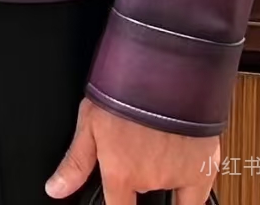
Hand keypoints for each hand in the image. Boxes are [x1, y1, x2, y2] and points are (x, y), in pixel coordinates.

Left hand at [46, 97, 218, 203]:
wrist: (168, 68)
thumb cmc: (126, 86)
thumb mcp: (90, 119)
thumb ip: (76, 162)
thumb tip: (56, 189)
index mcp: (121, 173)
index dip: (118, 202)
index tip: (120, 196)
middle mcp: (149, 181)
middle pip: (141, 190)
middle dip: (137, 174)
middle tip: (136, 147)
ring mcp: (178, 177)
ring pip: (165, 185)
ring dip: (160, 171)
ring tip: (156, 140)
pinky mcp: (203, 169)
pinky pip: (196, 199)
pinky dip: (188, 191)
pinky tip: (182, 173)